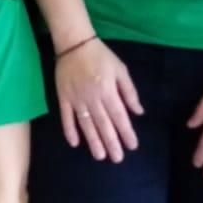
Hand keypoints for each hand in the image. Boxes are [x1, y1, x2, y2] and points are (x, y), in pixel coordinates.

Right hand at [55, 38, 142, 162]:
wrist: (74, 44)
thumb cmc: (101, 56)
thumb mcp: (121, 70)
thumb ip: (129, 92)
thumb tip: (138, 112)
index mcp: (108, 90)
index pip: (119, 116)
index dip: (126, 132)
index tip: (132, 146)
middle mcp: (92, 98)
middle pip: (103, 124)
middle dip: (111, 142)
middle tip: (117, 158)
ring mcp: (76, 99)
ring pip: (86, 124)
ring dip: (93, 141)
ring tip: (100, 156)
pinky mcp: (63, 98)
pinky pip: (66, 117)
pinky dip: (70, 130)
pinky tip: (75, 143)